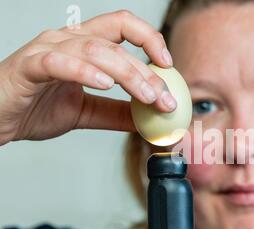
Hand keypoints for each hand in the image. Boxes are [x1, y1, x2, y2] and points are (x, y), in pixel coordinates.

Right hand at [0, 10, 176, 145]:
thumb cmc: (34, 108)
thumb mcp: (86, 112)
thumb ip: (116, 113)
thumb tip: (149, 118)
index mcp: (82, 46)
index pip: (121, 27)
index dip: (149, 38)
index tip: (168, 65)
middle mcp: (66, 41)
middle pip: (115, 42)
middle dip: (146, 71)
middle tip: (165, 97)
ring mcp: (46, 50)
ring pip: (94, 50)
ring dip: (127, 74)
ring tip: (147, 96)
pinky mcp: (28, 67)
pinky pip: (58, 62)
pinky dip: (84, 72)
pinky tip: (105, 84)